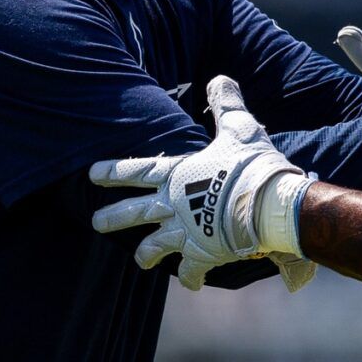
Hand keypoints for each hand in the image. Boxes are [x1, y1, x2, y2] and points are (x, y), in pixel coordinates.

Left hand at [91, 76, 316, 291]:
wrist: (270, 204)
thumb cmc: (254, 164)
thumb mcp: (240, 127)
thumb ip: (226, 104)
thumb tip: (219, 78)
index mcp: (177, 175)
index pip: (136, 171)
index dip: (112, 172)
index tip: (91, 175)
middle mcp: (173, 205)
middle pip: (133, 212)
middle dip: (112, 218)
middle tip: (95, 224)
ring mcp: (185, 232)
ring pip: (154, 246)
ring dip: (145, 254)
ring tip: (139, 261)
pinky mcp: (203, 254)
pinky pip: (190, 271)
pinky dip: (190, 277)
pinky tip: (190, 282)